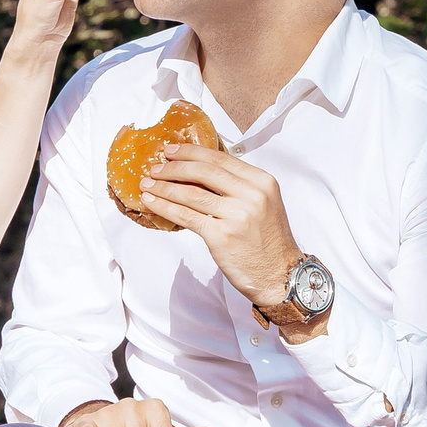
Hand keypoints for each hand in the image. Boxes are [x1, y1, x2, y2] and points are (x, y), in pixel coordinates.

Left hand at [135, 144, 320, 337]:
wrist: (279, 275)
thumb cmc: (268, 242)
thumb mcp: (263, 204)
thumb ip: (238, 186)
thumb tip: (198, 172)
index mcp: (261, 181)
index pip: (220, 158)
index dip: (191, 152)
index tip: (171, 150)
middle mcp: (251, 195)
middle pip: (203, 171)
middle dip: (174, 167)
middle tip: (155, 167)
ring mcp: (236, 215)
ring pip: (191, 193)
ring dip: (164, 187)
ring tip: (147, 184)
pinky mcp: (221, 236)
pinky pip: (186, 216)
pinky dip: (165, 207)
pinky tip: (151, 202)